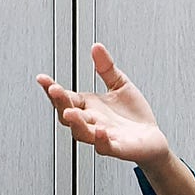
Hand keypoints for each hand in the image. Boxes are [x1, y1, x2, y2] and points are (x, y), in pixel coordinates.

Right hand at [37, 43, 171, 165]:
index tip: (42, 79)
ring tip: (70, 113)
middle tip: (54, 91)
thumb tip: (96, 47)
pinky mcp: (118, 147)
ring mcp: (103, 136)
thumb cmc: (133, 116)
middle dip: (60, 103)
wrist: (152, 139)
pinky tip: (100, 131)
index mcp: (89, 107)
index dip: (52, 89)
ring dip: (75, 123)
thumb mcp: (120, 84)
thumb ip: (106, 68)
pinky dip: (101, 140)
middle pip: (69, 115)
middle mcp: (92, 122)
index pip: (66, 97)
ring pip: (82, 133)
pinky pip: (106, 147)